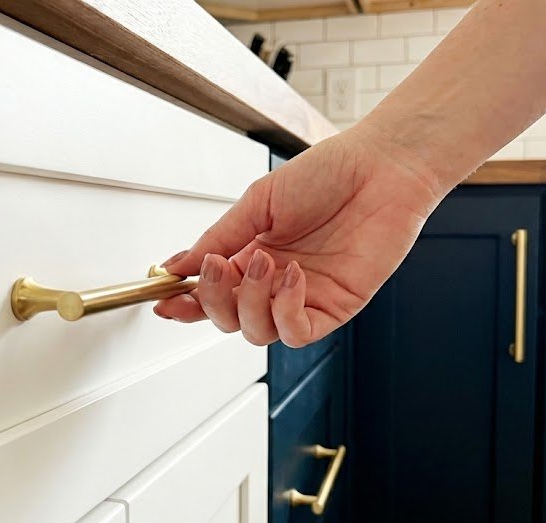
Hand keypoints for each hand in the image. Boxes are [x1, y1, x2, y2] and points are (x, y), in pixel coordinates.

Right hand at [154, 124, 448, 346]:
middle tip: (218, 267)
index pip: (211, 294)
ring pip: (257, 332)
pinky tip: (292, 278)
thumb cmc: (327, 174)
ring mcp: (303, 296)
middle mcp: (274, 281)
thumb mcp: (257, 202)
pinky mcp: (334, 307)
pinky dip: (285, 311)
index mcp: (251, 254)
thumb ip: (218, 237)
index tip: (165, 300)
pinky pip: (297, 333)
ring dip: (250, 302)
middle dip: (215, 299)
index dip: (187, 302)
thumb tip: (176, 265)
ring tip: (265, 263)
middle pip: (228, 319)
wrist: (379, 168)